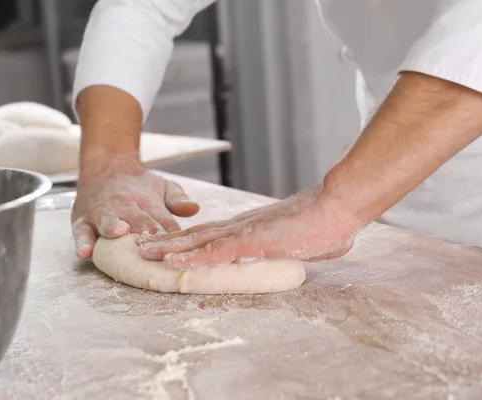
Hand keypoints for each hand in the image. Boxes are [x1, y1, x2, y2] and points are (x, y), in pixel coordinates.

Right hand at [71, 155, 199, 258]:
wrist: (106, 166)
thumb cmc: (138, 185)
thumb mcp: (163, 186)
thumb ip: (178, 198)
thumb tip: (194, 208)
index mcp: (147, 201)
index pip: (162, 220)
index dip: (170, 234)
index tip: (178, 247)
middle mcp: (124, 206)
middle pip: (137, 222)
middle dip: (145, 234)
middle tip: (153, 247)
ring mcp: (102, 214)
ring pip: (107, 222)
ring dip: (113, 228)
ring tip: (119, 233)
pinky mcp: (82, 221)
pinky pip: (81, 232)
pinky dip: (82, 242)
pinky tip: (85, 252)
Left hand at [137, 185, 363, 269]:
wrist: (338, 206)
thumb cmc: (327, 223)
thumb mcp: (303, 241)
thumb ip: (293, 247)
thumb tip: (300, 252)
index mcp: (252, 226)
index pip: (213, 233)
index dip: (188, 239)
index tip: (169, 245)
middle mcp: (242, 226)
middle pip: (197, 234)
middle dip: (169, 241)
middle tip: (143, 247)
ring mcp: (245, 231)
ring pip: (199, 240)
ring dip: (171, 248)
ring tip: (145, 253)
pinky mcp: (252, 240)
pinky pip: (216, 251)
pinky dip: (192, 257)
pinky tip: (173, 263)